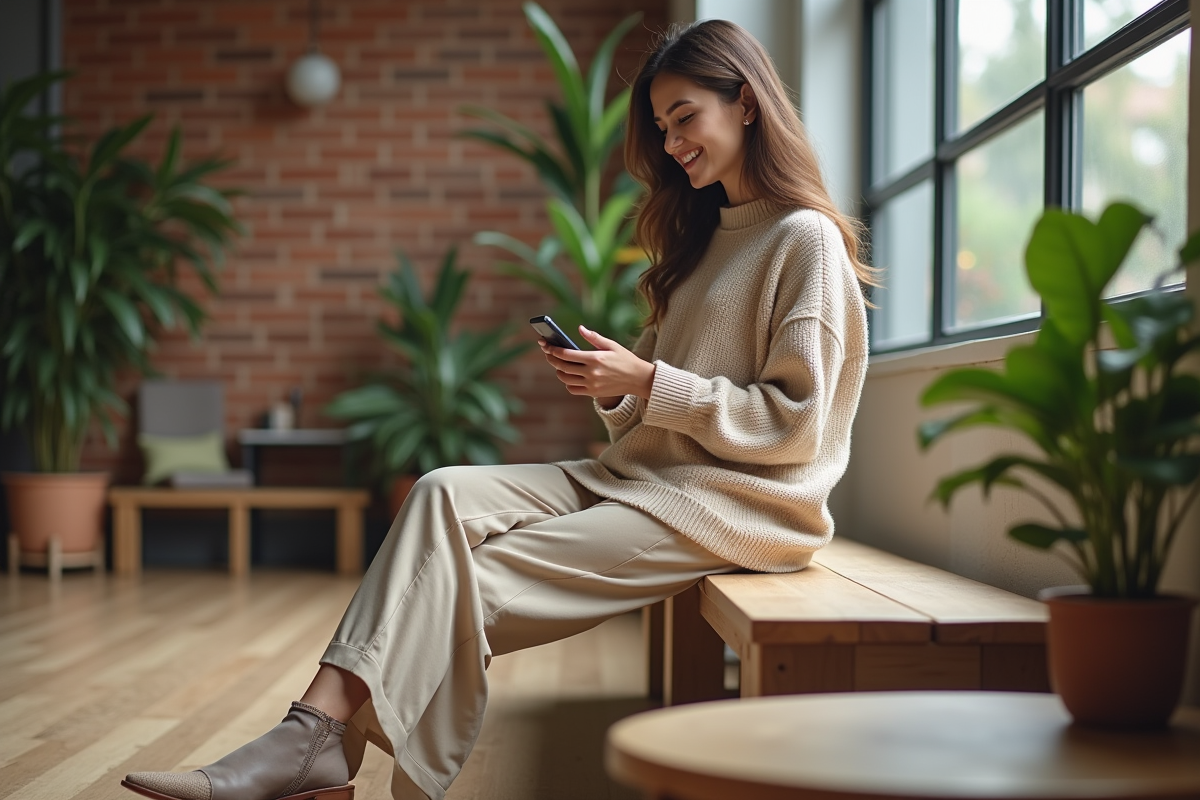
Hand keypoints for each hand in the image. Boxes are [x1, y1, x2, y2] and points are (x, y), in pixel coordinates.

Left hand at [539, 325, 654, 406]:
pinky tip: (569, 376)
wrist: (638, 379)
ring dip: (559, 371)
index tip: (547, 345)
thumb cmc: (625, 359)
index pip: (566, 354)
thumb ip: (594, 337)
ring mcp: (591, 384)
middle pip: (562, 366)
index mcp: (595, 358)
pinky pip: (573, 389)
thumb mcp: (611, 345)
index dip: (553, 349)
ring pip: (565, 379)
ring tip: (559, 364)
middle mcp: (591, 372)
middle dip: (551, 359)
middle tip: (547, 353)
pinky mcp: (593, 393)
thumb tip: (580, 328)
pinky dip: (568, 383)